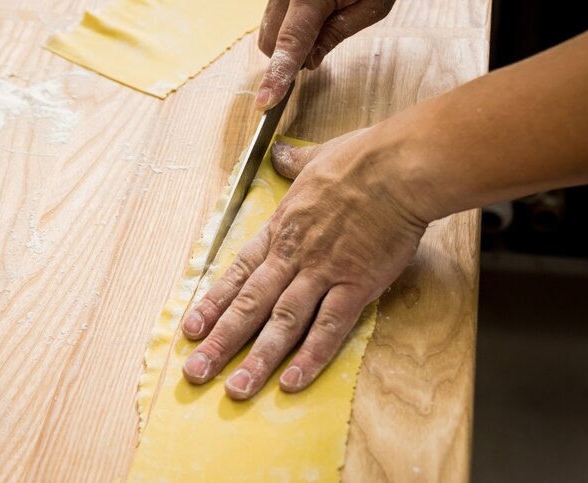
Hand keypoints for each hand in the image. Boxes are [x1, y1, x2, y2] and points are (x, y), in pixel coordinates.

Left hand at [181, 126, 430, 399]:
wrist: (396, 168)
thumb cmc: (359, 159)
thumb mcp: (316, 156)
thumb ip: (293, 162)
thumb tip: (279, 150)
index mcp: (282, 229)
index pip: (239, 272)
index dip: (213, 303)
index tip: (191, 329)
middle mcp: (294, 256)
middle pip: (250, 305)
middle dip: (220, 341)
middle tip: (195, 373)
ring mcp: (323, 273)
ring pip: (282, 323)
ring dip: (257, 358)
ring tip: (236, 390)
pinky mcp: (355, 285)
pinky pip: (330, 327)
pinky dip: (311, 356)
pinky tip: (293, 382)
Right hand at [255, 0, 395, 109]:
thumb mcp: (371, 5)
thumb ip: (336, 34)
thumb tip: (309, 62)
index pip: (290, 44)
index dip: (277, 76)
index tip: (265, 101)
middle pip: (270, 40)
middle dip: (288, 56)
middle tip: (321, 45)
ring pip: (268, 28)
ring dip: (287, 39)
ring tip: (320, 22)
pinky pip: (273, 14)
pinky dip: (287, 25)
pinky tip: (312, 15)